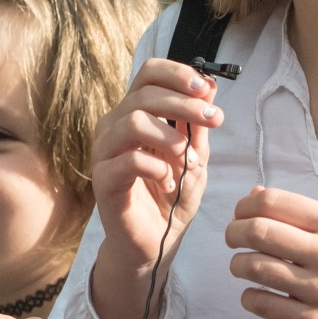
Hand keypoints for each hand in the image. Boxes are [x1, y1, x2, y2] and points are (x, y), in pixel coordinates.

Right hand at [88, 58, 223, 318]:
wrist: (155, 244)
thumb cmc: (172, 197)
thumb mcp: (195, 156)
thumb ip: (198, 124)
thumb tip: (210, 85)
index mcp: (134, 113)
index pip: (147, 74)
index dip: (176, 74)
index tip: (206, 88)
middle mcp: (113, 127)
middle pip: (143, 94)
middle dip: (185, 104)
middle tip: (214, 119)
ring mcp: (104, 153)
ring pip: (133, 121)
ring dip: (171, 138)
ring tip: (187, 162)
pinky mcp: (103, 181)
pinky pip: (129, 160)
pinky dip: (158, 168)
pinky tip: (170, 183)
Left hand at [223, 187, 317, 318]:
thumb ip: (305, 217)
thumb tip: (255, 194)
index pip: (273, 202)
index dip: (245, 206)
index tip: (240, 215)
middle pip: (257, 230)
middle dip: (233, 233)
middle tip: (232, 240)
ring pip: (253, 267)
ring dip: (238, 265)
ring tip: (243, 267)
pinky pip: (261, 303)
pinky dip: (249, 296)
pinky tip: (255, 294)